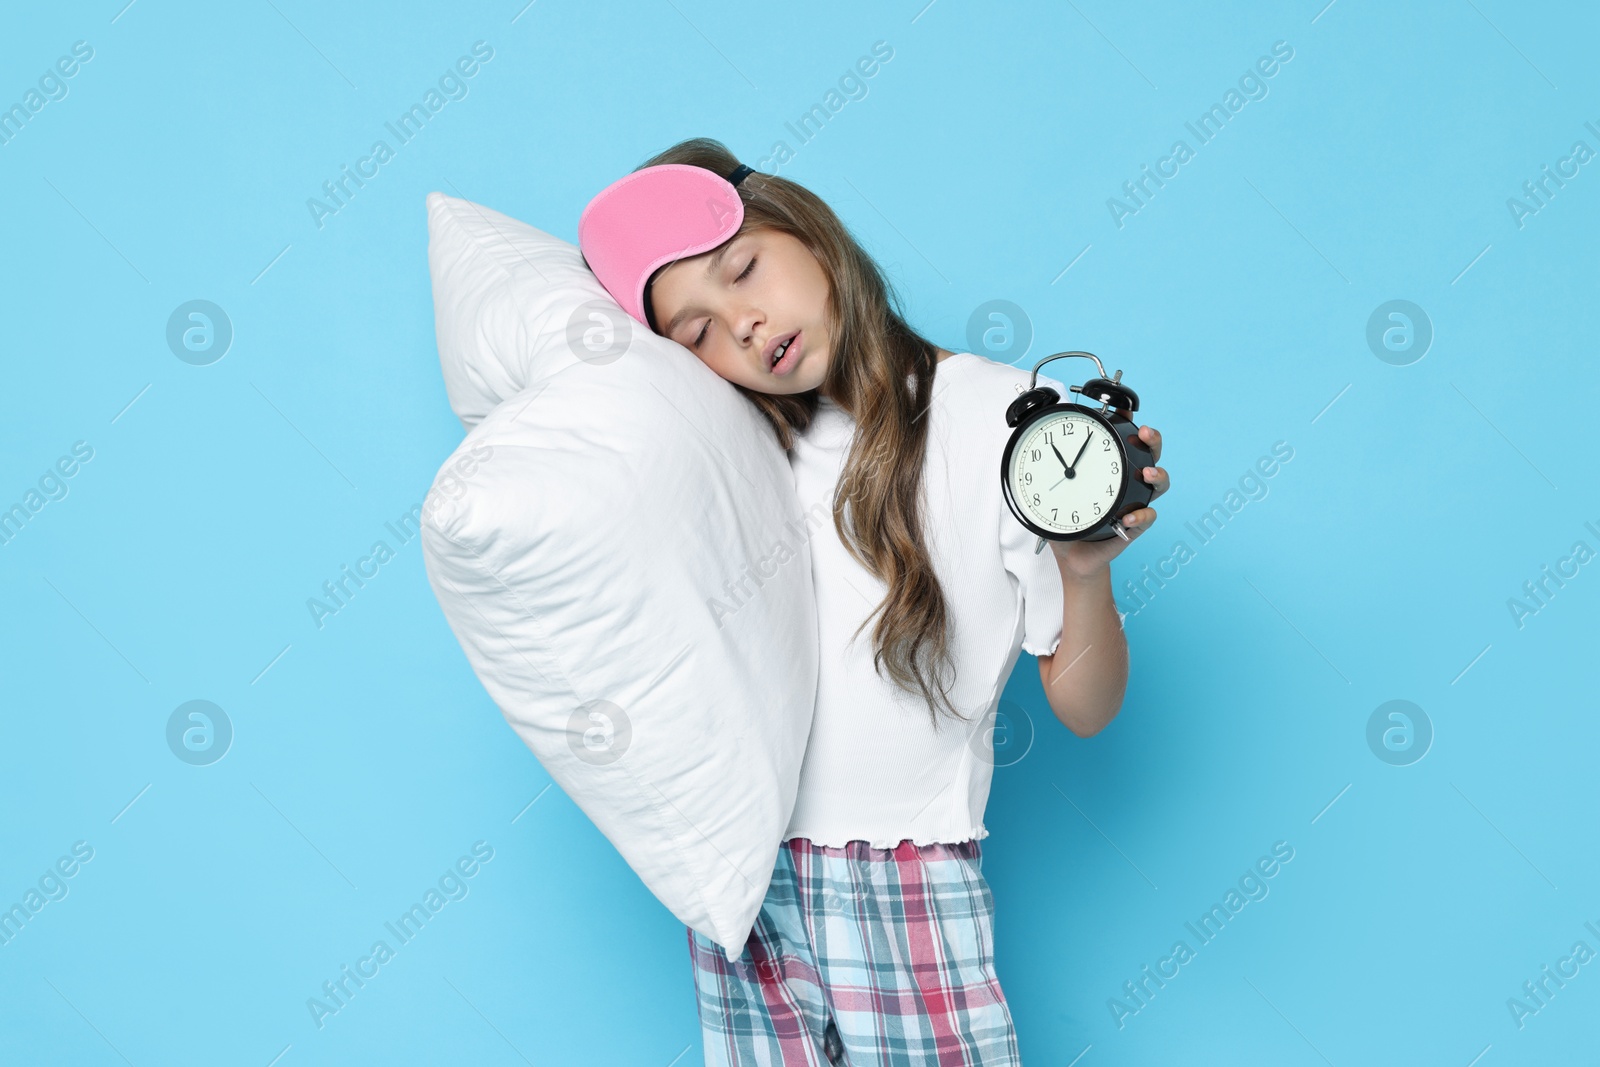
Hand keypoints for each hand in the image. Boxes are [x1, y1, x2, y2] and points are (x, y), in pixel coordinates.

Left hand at [1049, 423, 1167, 578]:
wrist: (1071, 556)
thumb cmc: (1064, 521)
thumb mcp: (1051, 492)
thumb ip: (1045, 472)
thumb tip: (1035, 447)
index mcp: (1109, 469)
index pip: (1123, 441)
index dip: (1128, 424)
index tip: (1124, 409)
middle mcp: (1126, 482)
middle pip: (1150, 454)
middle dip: (1152, 440)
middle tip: (1145, 433)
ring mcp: (1134, 502)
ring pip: (1159, 483)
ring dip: (1158, 475)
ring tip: (1148, 474)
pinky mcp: (1134, 526)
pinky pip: (1147, 518)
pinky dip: (1141, 516)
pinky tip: (1128, 518)